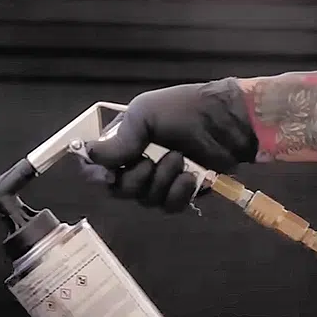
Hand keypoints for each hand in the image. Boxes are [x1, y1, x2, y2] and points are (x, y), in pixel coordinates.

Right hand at [81, 78, 258, 211]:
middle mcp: (139, 161)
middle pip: (120, 190)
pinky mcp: (184, 191)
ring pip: (146, 200)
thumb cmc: (185, 110)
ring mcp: (162, 178)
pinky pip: (170, 206)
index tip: (107, 175)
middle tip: (152, 160)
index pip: (97, 167)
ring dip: (161, 182)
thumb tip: (88, 155)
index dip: (97, 175)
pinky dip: (178, 193)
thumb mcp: (146, 114)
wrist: (227, 120)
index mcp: (125, 141)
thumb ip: (118, 140)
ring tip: (180, 160)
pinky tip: (190, 178)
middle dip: (135, 178)